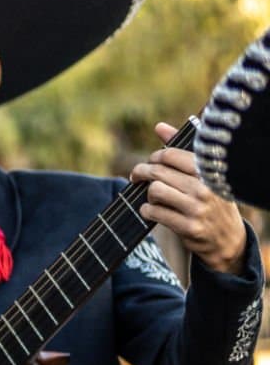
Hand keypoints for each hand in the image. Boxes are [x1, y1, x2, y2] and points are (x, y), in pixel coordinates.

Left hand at [131, 122, 249, 275]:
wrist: (227, 238)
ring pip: (155, 190)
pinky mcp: (188, 227)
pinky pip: (154, 212)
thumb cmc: (211, 200)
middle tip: (137, 176)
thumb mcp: (203, 175)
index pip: (171, 155)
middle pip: (158, 172)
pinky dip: (146, 211)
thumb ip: (180, 150)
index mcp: (208, 172)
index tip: (150, 162)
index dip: (154, 157)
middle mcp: (204, 188)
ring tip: (151, 196)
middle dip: (142, 172)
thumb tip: (159, 126)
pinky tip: (151, 211)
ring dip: (147, 193)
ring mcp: (197, 208)